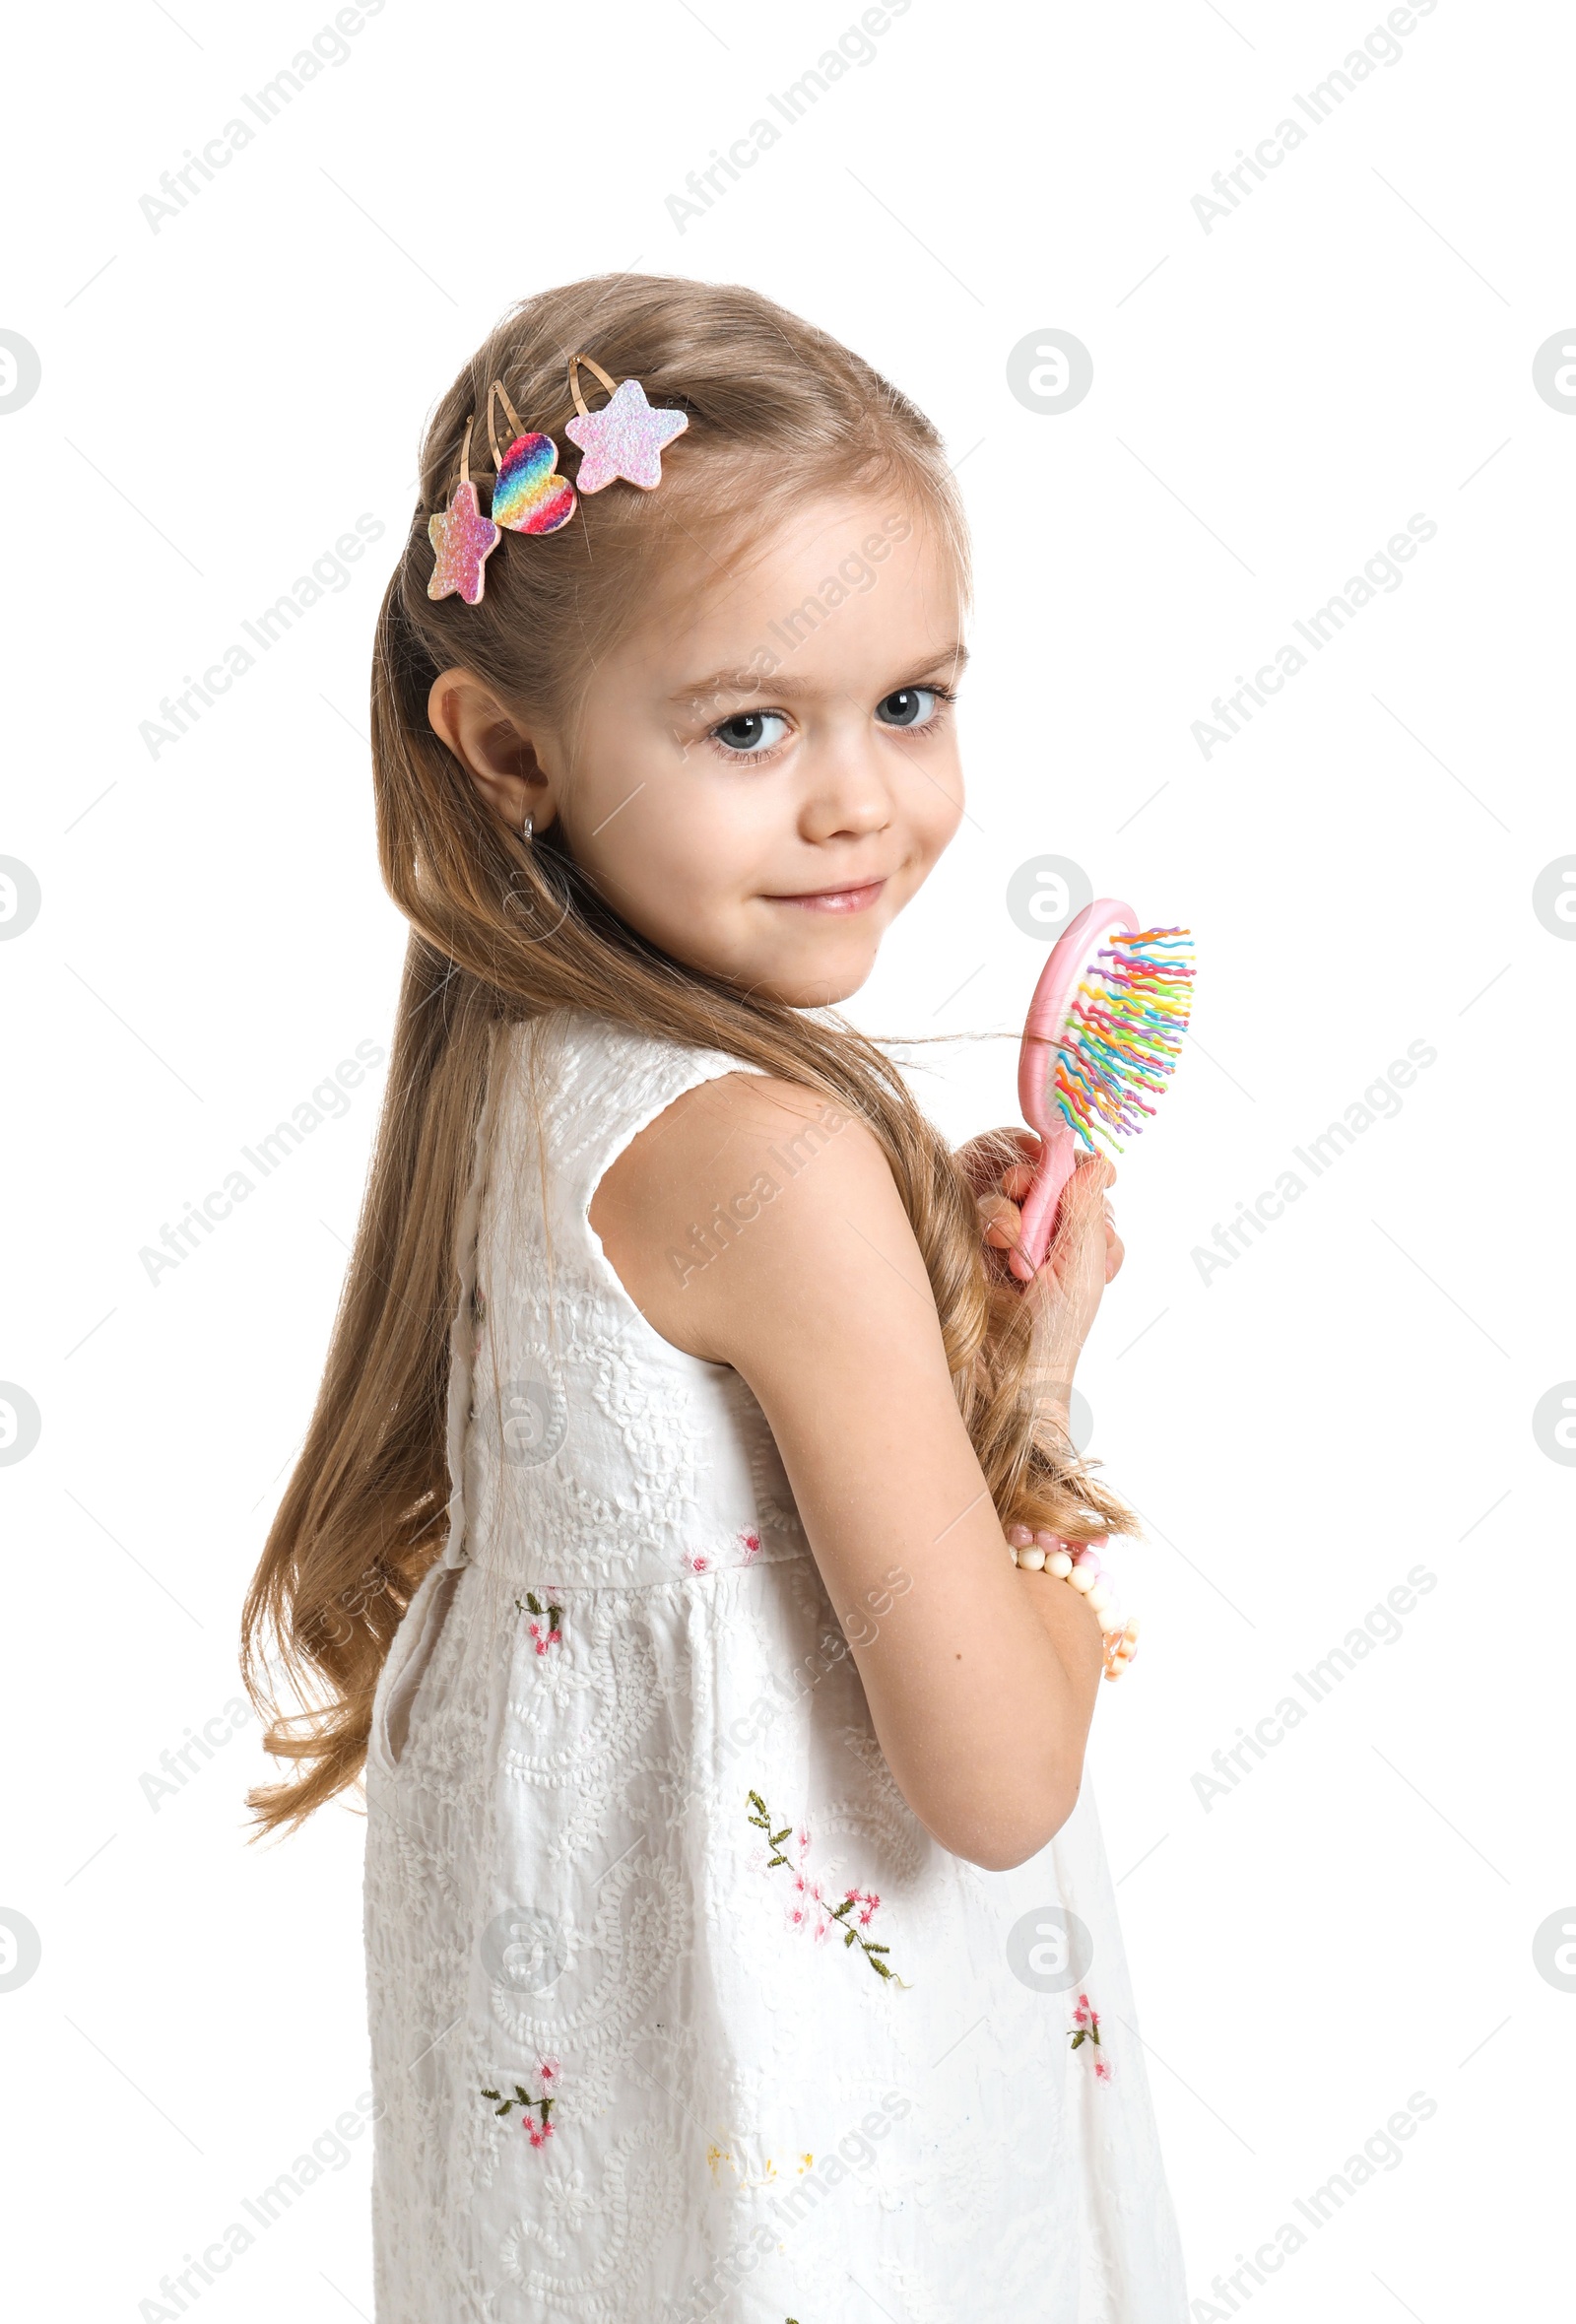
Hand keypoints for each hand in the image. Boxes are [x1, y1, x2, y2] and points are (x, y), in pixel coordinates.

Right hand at [955, 1129, 1122, 1397]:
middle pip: (1043, 1170)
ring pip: (1008, 1180)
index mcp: (1078, 1235)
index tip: (1089, 1167)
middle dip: (1043, 1173)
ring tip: (1013, 1236)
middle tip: (1033, 1187)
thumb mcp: (1084, 1265)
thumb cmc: (1054, 1330)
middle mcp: (1041, 1227)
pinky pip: (976, 1196)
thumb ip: (1087, 1209)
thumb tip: (1099, 1163)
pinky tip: (998, 1240)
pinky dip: (992, 1211)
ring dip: (1014, 1195)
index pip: (1081, 1182)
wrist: (1005, 1369)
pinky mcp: (965, 1232)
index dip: (1081, 1168)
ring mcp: (1000, 1229)